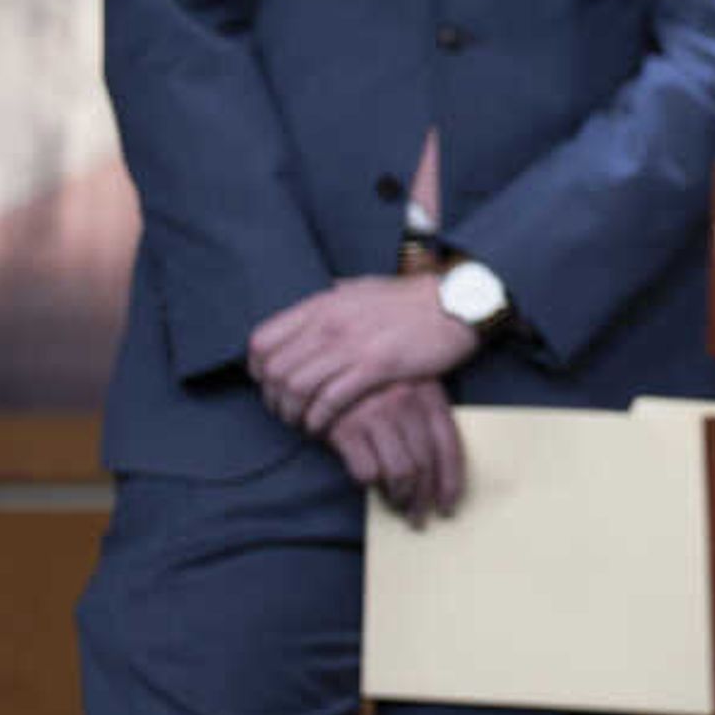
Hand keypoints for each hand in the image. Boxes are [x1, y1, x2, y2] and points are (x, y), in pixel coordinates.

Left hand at [247, 275, 475, 439]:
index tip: (269, 384)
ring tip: (301, 423)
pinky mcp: (376, 366)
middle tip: (285, 412)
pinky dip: (319, 418)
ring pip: (296, 387)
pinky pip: (330, 400)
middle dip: (272, 399)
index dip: (257, 369)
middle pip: (273, 370)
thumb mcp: (362, 288)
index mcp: (322, 304)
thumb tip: (316, 301)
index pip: (261, 341)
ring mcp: (352, 345)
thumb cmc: (411, 299)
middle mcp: (329, 323)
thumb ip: (333, 297)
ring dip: (292, 413)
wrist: (457, 302)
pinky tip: (322, 427)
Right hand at [329, 378, 466, 523]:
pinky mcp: (346, 427)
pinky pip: (367, 471)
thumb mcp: (407, 392)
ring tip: (398, 506)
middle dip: (424, 498)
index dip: (451, 481)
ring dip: (401, 497)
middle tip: (418, 518)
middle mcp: (406, 402)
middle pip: (426, 463)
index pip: (450, 445)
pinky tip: (371, 486)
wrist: (322, 369)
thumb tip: (436, 477)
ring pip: (401, 472)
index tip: (447, 506)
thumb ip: (423, 423)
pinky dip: (371, 485)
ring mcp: (376, 414)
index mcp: (428, 394)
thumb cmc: (371, 388)